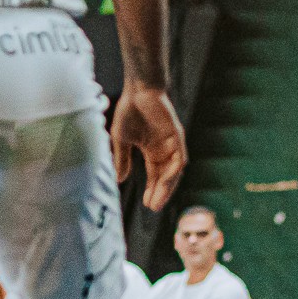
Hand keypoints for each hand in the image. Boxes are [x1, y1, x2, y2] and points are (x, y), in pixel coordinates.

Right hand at [111, 83, 186, 211]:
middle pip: (165, 177)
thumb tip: (118, 180)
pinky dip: (173, 171)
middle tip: (153, 208)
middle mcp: (164, 150)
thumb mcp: (122, 140)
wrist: (138, 90)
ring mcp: (172, 144)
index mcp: (152, 151)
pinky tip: (166, 182)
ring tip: (158, 200)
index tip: (146, 204)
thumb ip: (122, 159)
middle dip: (160, 193)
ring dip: (167, 186)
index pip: (155, 175)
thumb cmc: (130, 111)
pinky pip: (179, 158)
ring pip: (174, 171)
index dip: (152, 190)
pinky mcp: (177, 136)